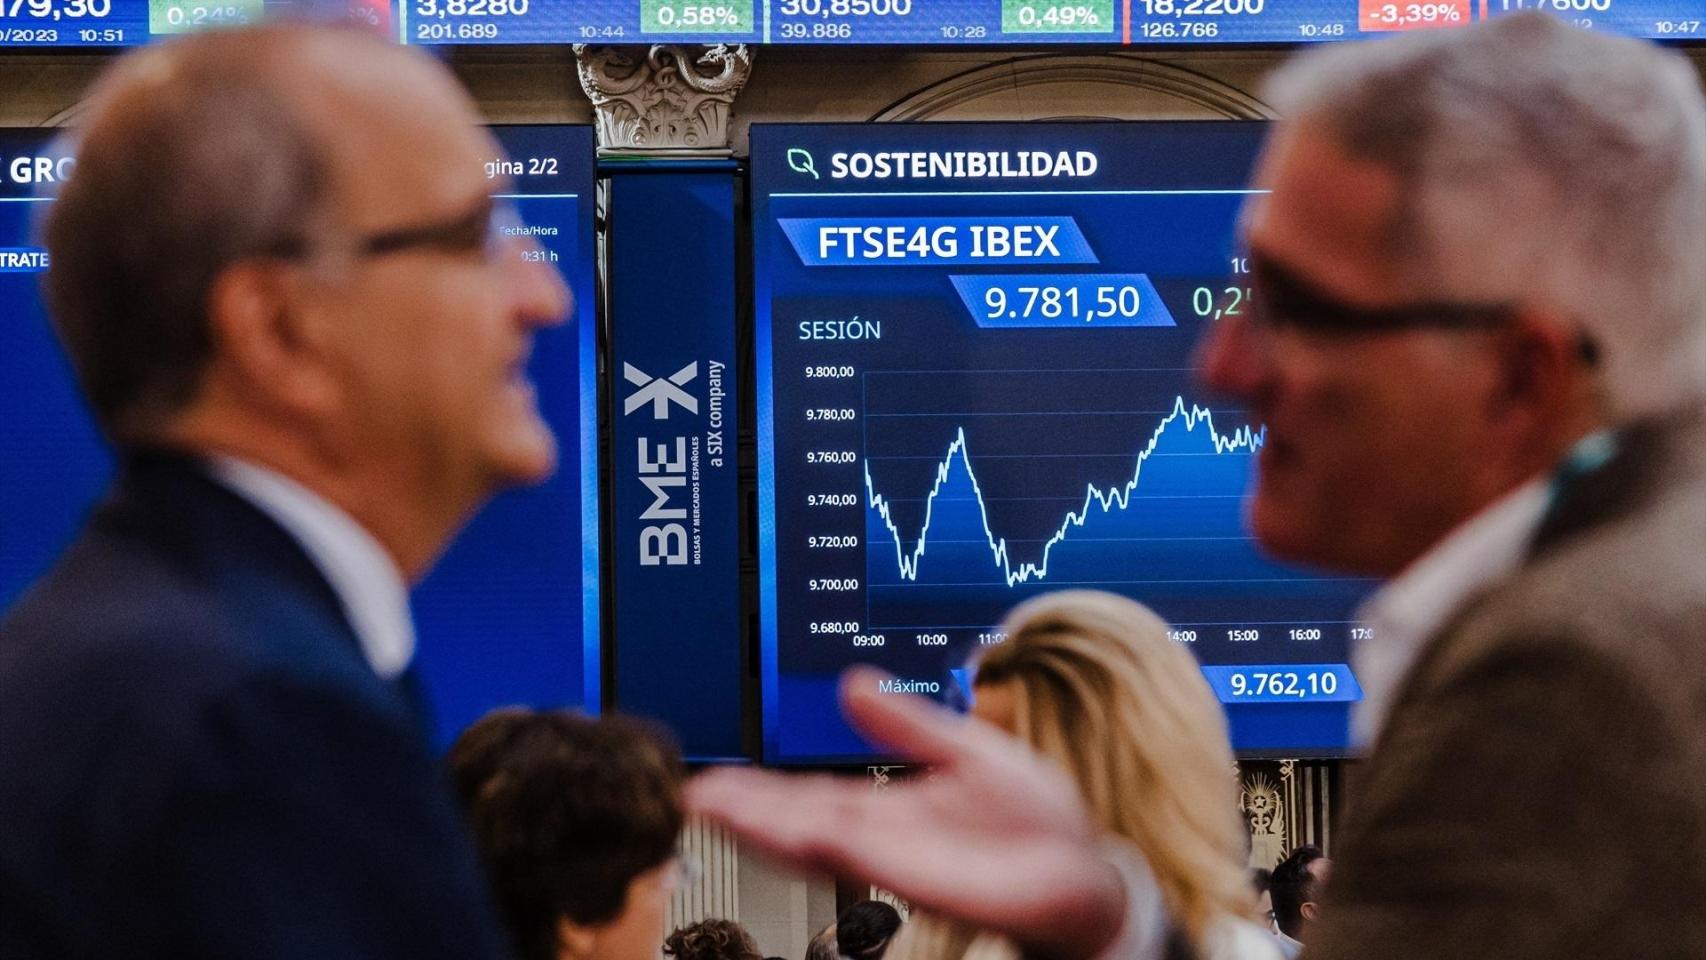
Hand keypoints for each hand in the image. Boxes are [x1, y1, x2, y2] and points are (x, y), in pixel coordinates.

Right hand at [687, 667, 1127, 958]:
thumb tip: (854, 680)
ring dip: (775, 833)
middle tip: (694, 798)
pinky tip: (812, 830)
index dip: (755, 791)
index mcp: (886, 807)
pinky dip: (845, 849)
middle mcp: (885, 841)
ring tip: (727, 814)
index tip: (707, 781)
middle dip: (745, 813)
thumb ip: (905, 721)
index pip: (806, 797)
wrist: (1086, 867)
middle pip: (798, 826)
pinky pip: (883, 865)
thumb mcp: (963, 748)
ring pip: (826, 849)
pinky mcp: (940, 883)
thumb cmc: (1032, 819)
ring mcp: (907, 864)